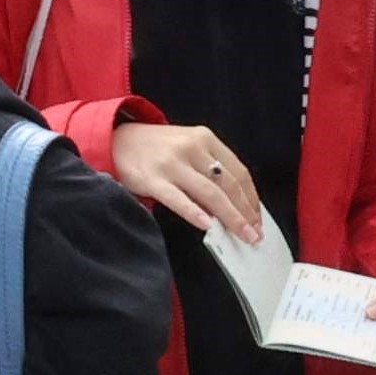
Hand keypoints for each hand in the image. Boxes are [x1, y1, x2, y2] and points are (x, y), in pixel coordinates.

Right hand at [112, 119, 265, 243]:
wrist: (117, 140)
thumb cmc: (156, 149)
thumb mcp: (187, 148)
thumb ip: (209, 170)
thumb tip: (232, 207)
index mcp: (205, 139)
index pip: (239, 172)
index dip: (252, 199)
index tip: (258, 219)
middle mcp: (192, 148)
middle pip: (228, 184)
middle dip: (245, 212)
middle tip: (254, 234)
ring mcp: (172, 163)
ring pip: (210, 193)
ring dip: (230, 217)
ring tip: (241, 235)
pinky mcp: (153, 179)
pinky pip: (178, 199)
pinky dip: (194, 213)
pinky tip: (207, 226)